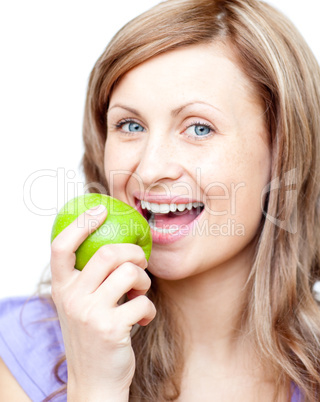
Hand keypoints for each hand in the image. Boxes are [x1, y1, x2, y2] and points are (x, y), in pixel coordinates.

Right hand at [50, 205, 155, 400]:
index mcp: (61, 288)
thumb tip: (118, 247)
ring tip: (141, 294)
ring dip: (144, 282)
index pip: (61, 247)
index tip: (101, 209)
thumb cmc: (93, 335)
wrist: (94, 380)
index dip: (81, 224)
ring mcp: (89, 313)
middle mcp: (71, 297)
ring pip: (130, 274)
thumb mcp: (81, 305)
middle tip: (141, 262)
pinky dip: (148, 309)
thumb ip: (90, 279)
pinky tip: (142, 319)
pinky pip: (142, 302)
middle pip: (108, 253)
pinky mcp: (111, 328)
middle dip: (133, 252)